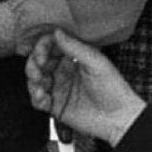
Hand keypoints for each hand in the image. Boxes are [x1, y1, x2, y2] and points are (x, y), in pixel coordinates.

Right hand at [25, 28, 144, 145]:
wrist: (119, 119)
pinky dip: (36, 98)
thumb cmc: (114, 90)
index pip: (50, 46)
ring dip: (32, 81)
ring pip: (35, 80)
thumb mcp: (96, 63)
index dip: (42, 47)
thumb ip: (75, 47)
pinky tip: (42, 97)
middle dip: (33, 64)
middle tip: (38, 68)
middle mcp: (62, 71)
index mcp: (72, 58)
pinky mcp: (55, 105)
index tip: (42, 53)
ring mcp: (58, 88)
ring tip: (39, 84)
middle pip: (38, 62)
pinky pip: (38, 100)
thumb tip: (57, 32)